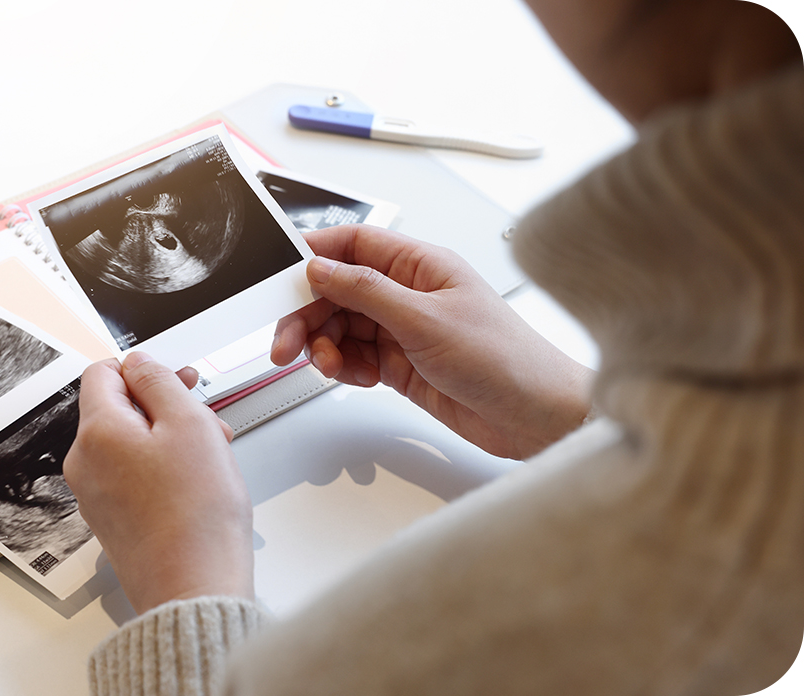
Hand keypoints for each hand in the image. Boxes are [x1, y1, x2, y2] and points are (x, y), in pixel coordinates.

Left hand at [63, 352, 253, 614]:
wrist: (194, 586)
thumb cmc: (196, 514)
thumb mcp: (188, 423)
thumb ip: (160, 381)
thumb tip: (139, 363)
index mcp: (97, 432)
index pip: (102, 372)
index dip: (143, 369)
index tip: (176, 382)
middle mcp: (85, 463)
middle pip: (118, 409)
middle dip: (164, 406)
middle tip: (205, 416)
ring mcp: (96, 494)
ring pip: (130, 443)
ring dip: (170, 436)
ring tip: (211, 453)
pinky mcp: (113, 519)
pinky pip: (132, 475)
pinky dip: (163, 467)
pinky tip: (197, 481)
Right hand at [272, 225, 592, 459]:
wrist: (535, 418)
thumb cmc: (506, 360)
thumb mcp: (427, 319)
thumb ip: (367, 292)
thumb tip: (321, 269)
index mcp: (420, 265)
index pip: (354, 244)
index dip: (314, 254)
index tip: (280, 274)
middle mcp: (409, 293)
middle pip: (337, 290)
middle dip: (308, 313)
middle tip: (287, 341)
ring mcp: (403, 330)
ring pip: (341, 326)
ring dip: (322, 344)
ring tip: (324, 364)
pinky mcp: (401, 364)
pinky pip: (354, 357)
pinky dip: (341, 366)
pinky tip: (345, 375)